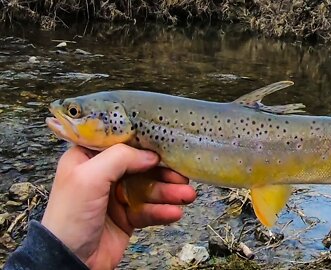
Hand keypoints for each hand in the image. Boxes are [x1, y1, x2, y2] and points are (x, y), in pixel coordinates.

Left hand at [41, 144, 196, 268]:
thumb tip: (150, 155)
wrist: (69, 261)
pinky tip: (174, 212)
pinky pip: (149, 209)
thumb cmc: (69, 217)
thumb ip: (120, 158)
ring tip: (187, 196)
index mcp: (87, 158)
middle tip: (182, 176)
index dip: (144, 143)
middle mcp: (103, 175)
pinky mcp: (126, 217)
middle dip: (164, 172)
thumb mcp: (89, 177)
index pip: (121, 143)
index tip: (165, 144)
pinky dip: (162, 210)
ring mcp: (116, 196)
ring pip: (149, 188)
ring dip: (169, 192)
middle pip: (141, 166)